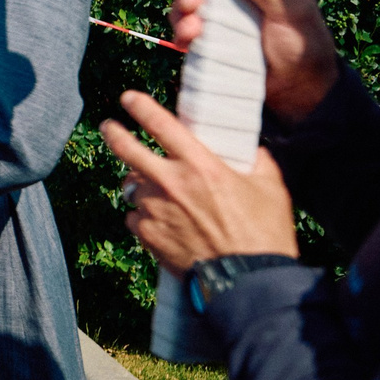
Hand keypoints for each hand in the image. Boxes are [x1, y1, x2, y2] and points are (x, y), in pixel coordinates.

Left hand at [100, 90, 297, 273]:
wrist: (247, 281)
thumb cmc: (263, 235)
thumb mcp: (271, 188)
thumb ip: (257, 162)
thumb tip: (251, 150)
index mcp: (200, 165)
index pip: (161, 124)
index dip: (140, 106)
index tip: (129, 98)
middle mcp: (171, 183)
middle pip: (126, 150)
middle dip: (113, 133)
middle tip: (108, 127)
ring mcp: (155, 210)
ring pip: (132, 187)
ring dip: (140, 185)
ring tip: (156, 191)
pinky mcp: (148, 236)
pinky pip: (134, 218)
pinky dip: (143, 217)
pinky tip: (161, 222)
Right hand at [170, 0, 337, 123]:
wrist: (299, 89)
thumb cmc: (304, 44)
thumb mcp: (291, 12)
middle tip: (190, 3)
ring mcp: (221, 14)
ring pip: (187, 3)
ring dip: (181, 14)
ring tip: (190, 31)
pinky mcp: (211, 38)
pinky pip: (187, 29)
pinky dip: (181, 34)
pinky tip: (185, 44)